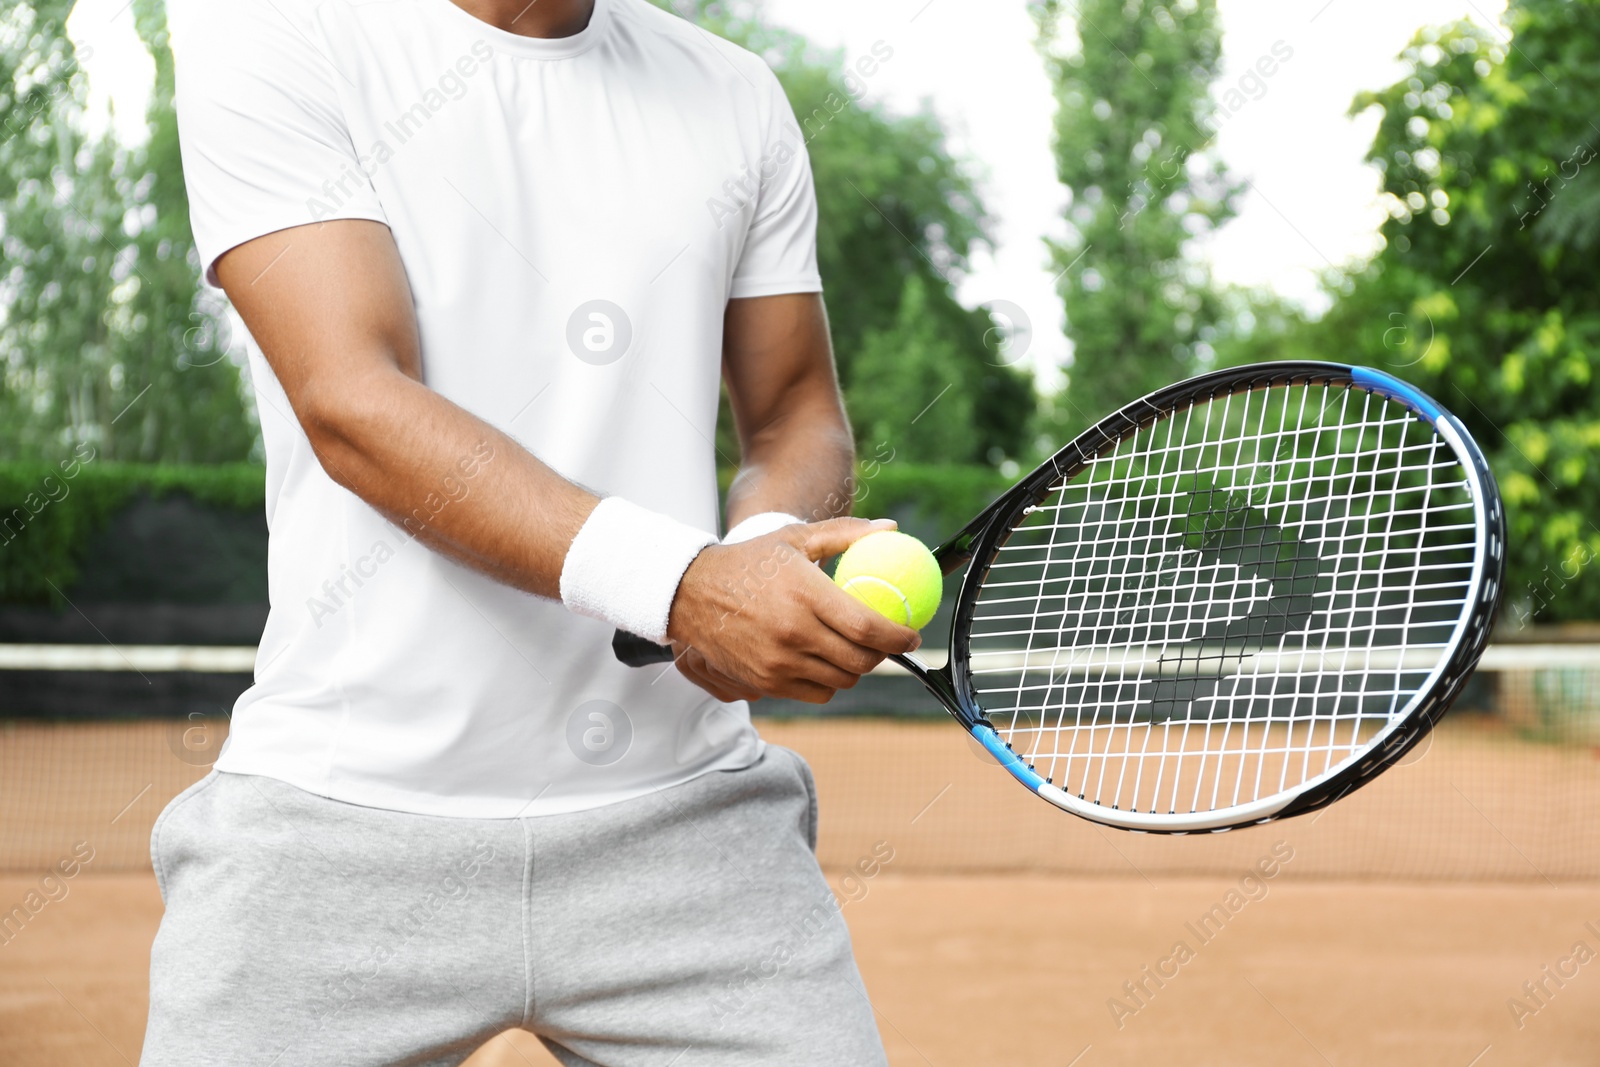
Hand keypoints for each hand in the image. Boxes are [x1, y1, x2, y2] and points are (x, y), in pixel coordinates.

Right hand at [666, 517, 922, 702]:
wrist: (690, 594)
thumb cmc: (748, 562)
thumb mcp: (795, 538)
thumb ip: (845, 533)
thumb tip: (892, 528)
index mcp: (805, 595)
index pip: (867, 627)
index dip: (898, 637)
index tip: (912, 635)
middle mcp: (794, 633)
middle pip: (860, 660)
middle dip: (883, 655)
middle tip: (887, 643)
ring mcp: (778, 662)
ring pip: (841, 680)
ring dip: (856, 669)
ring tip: (855, 650)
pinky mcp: (766, 682)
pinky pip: (815, 693)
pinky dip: (829, 682)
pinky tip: (826, 662)